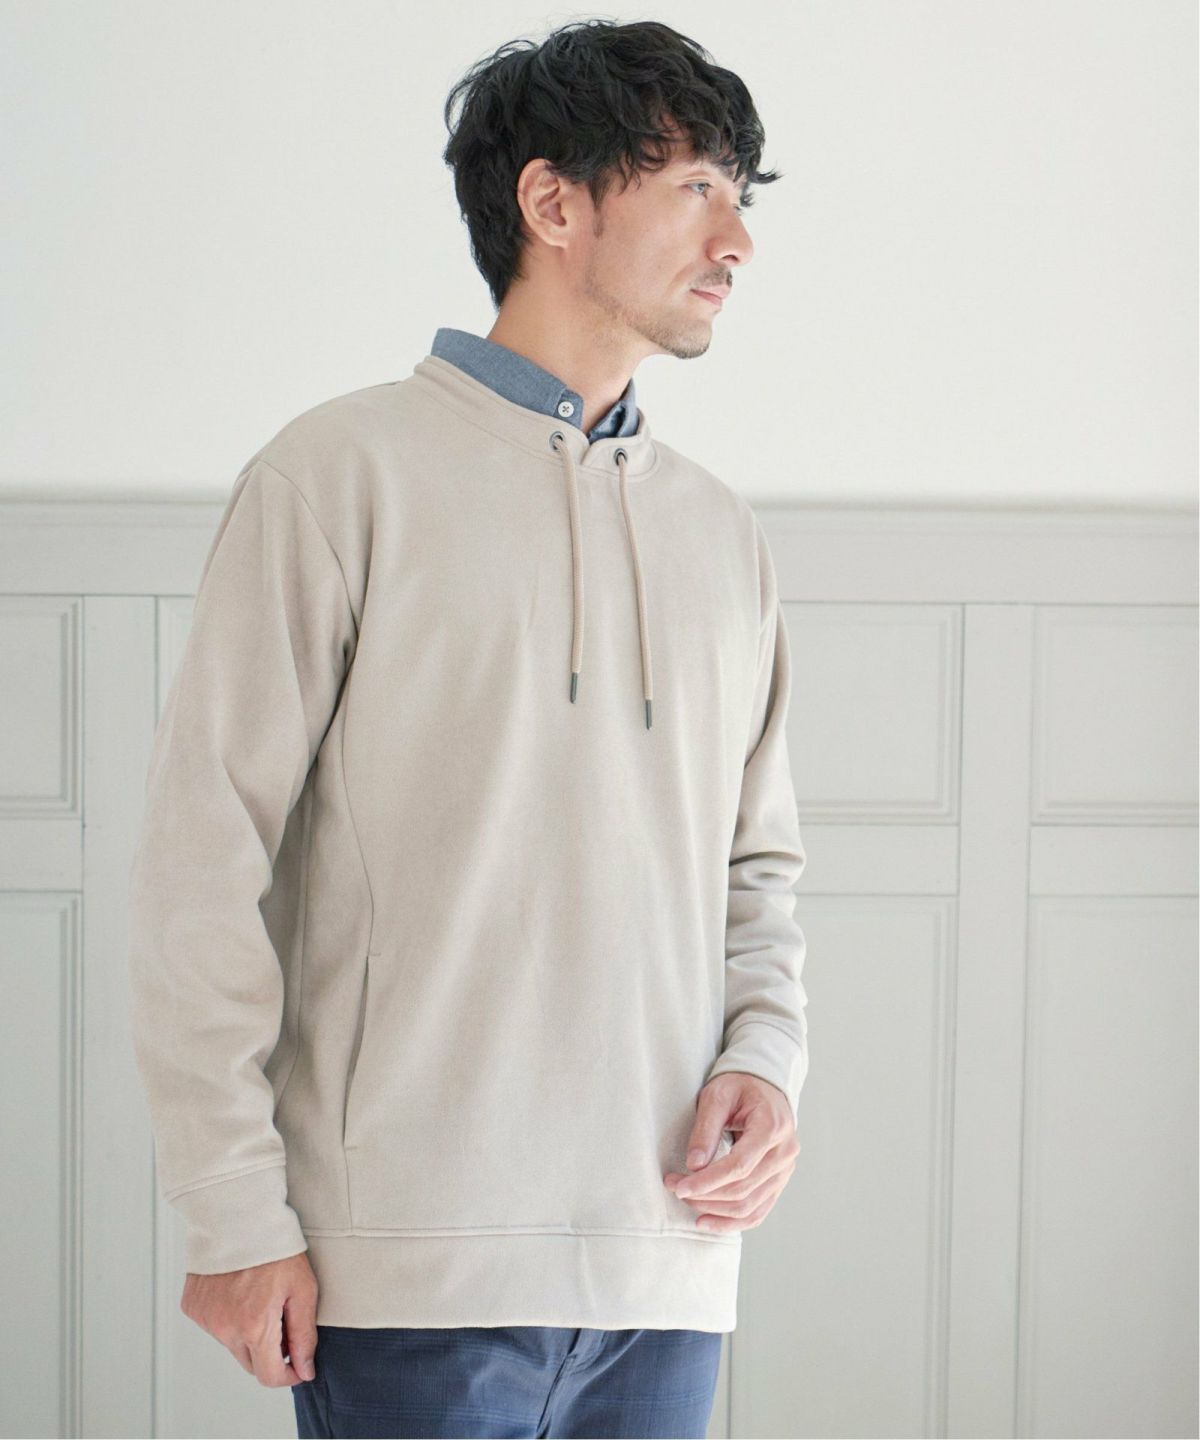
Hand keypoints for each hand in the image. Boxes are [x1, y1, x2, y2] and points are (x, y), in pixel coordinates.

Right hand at [180, 1250, 317, 1387]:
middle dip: (269, 1352)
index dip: (288, 1375)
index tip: (299, 1365)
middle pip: (250, 1363)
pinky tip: (239, 1290)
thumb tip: (305, 1370)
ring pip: (232, 1344)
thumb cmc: (276, 1249)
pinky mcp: (192, 1307)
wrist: (239, 1216)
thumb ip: (304, 1335)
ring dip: (247, 1333)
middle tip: (282, 1319)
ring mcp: (205, 1319)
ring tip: (259, 1296)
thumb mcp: (303, 1289)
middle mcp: (224, 1329)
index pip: (269, 1376)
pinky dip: (228, 1317)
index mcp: (254, 1327)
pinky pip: (214, 1325)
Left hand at [663, 1071, 799, 1233]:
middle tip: (674, 1188)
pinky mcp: (778, 1181)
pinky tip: (707, 1222)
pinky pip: (757, 1211)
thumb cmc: (739, 1087)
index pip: (740, 1165)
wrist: (763, 1086)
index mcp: (772, 1127)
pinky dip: (732, 1222)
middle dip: (705, 1195)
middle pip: (744, 1189)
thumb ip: (705, 1128)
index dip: (708, 1181)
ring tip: (687, 1201)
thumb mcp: (717, 1096)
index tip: (680, 1187)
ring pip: (749, 1205)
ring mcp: (785, 1170)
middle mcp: (785, 1152)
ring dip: (714, 1210)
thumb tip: (694, 1165)